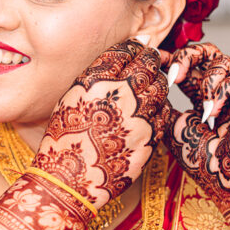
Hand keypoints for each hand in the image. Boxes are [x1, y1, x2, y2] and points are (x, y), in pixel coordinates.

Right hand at [32, 40, 170, 210]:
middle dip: (150, 59)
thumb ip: (95, 77)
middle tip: (150, 59)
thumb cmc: (64, 141)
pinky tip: (150, 108)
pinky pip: (164, 112)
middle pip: (147, 64)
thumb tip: (117, 60)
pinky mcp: (151, 138)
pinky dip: (160, 106)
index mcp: (96, 82)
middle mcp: (121, 96)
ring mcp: (140, 117)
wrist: (70, 181)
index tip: (135, 49)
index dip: (132, 47)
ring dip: (157, 80)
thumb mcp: (71, 99)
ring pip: (161, 87)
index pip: (124, 51)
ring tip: (150, 83)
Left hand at [161, 43, 229, 229]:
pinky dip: (222, 92)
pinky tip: (215, 113)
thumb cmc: (203, 162)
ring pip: (222, 60)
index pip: (190, 65)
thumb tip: (153, 79)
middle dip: (187, 56)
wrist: (228, 181)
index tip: (156, 60)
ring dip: (206, 82)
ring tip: (203, 110)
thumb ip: (166, 101)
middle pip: (208, 52)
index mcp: (204, 96)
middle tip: (174, 73)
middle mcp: (225, 90)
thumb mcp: (173, 126)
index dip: (173, 59)